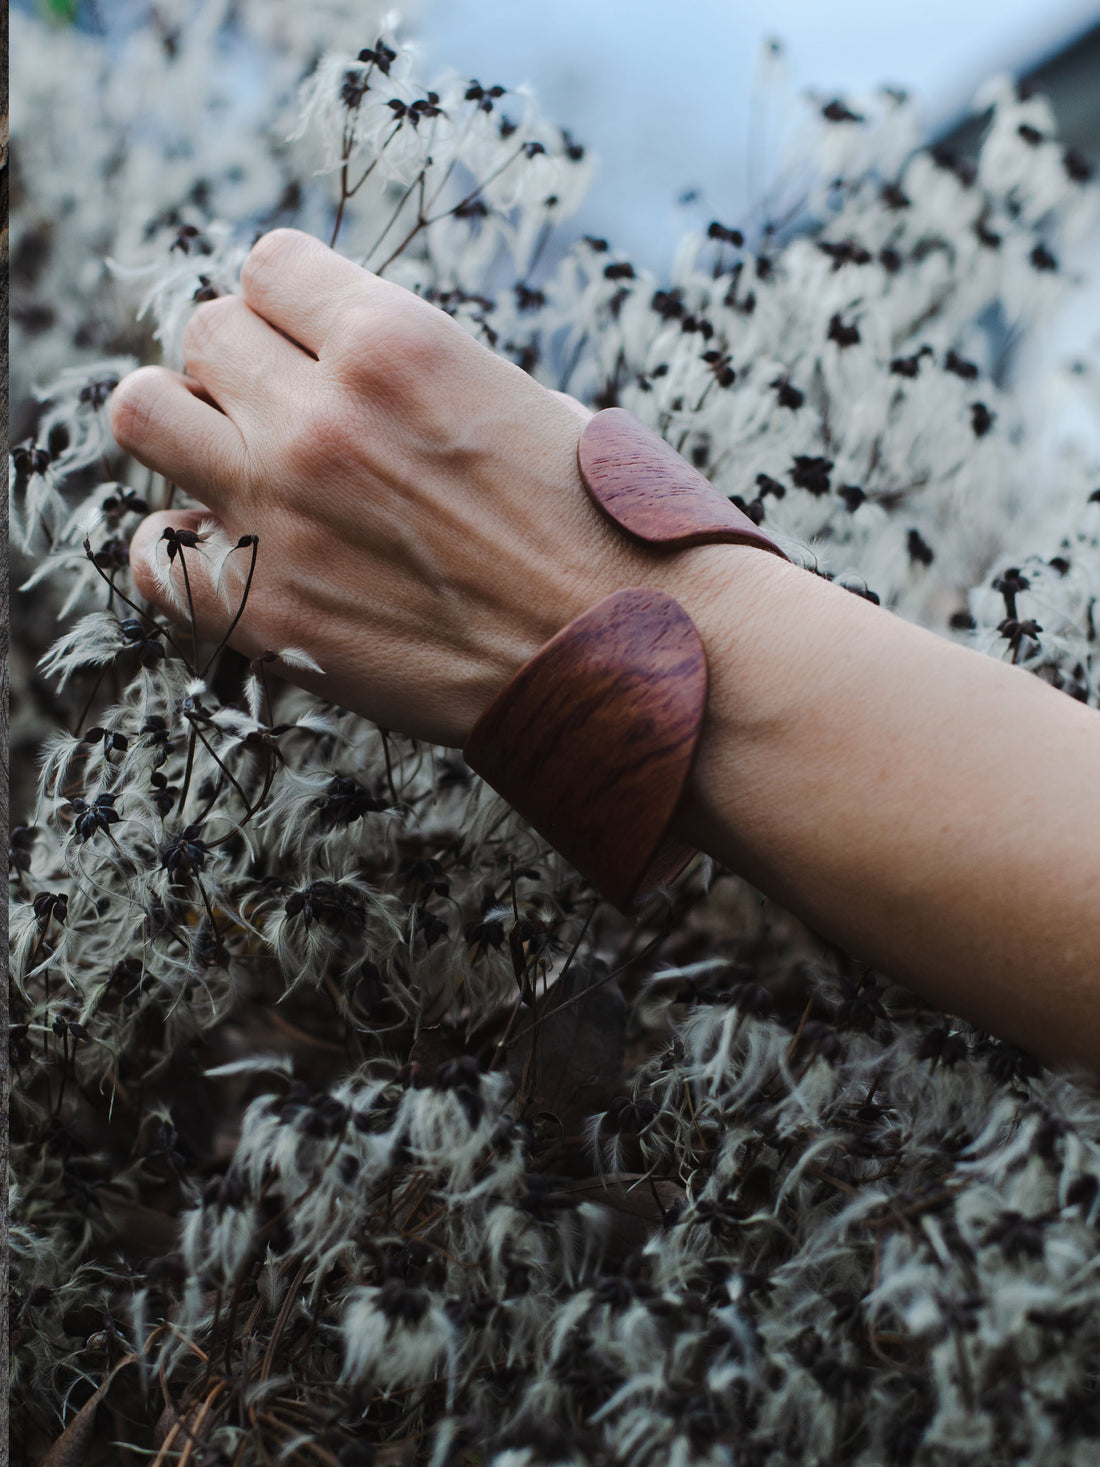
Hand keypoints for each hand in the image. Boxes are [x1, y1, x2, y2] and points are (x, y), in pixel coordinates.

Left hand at [110, 229, 661, 745]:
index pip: (268, 263)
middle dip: (243, 364)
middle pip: (203, 330)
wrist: (635, 655)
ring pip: (145, 413)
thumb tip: (364, 368)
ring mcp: (282, 515)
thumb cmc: (605, 530)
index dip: (292, 305)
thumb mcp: (526, 403)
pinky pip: (153, 555)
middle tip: (288, 414)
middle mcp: (321, 415)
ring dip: (187, 429)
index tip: (315, 344)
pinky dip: (179, 551)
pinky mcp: (268, 613)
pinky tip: (228, 556)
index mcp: (396, 340)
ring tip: (238, 467)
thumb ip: (424, 373)